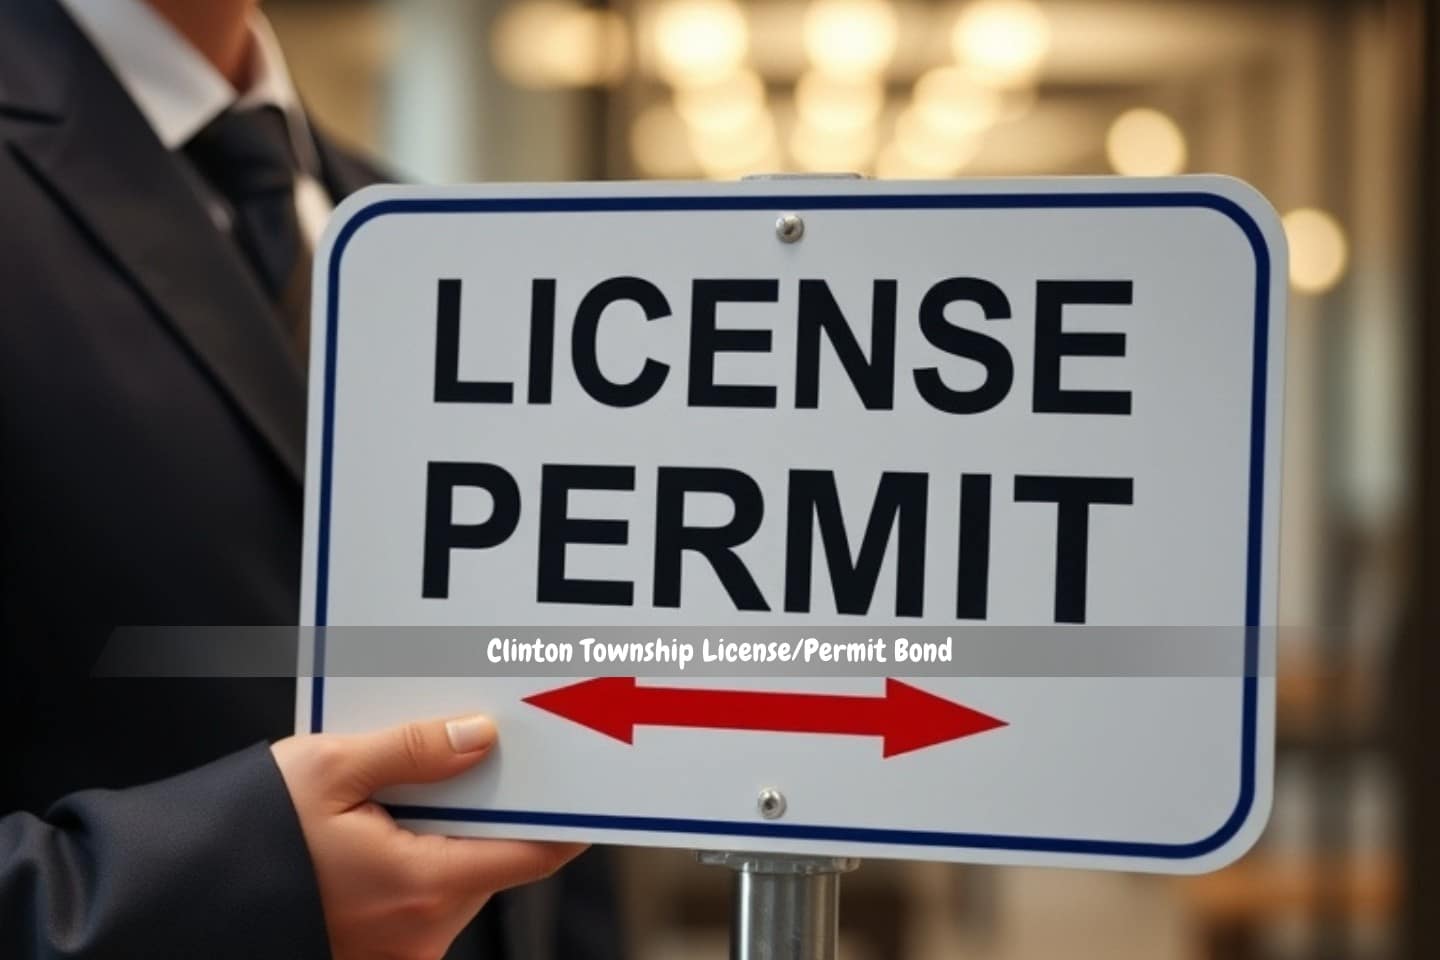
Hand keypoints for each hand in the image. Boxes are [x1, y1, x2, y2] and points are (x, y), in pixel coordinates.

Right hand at [271, 715, 584, 959]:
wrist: (169, 905)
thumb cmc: (242, 837)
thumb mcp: (329, 770)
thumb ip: (414, 750)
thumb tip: (482, 736)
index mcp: (424, 887)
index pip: (535, 855)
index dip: (566, 818)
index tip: (587, 784)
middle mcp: (421, 933)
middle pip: (490, 860)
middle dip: (484, 808)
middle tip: (477, 752)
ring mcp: (397, 953)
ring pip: (453, 878)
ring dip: (444, 833)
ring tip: (403, 785)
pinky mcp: (373, 955)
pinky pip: (419, 899)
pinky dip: (414, 858)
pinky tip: (379, 823)